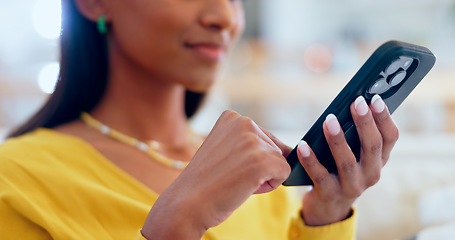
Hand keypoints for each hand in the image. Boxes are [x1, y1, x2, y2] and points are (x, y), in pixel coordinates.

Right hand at [141, 110, 291, 238]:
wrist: (187, 204)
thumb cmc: (206, 182)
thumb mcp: (225, 150)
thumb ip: (249, 143)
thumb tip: (291, 152)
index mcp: (232, 118)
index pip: (263, 138)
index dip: (249, 159)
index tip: (226, 166)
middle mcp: (244, 122)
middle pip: (273, 149)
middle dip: (258, 166)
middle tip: (230, 175)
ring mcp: (254, 141)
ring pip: (280, 161)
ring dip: (263, 176)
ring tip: (236, 180)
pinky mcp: (264, 160)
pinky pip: (284, 172)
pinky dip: (269, 185)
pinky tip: (245, 186)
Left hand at [298, 95, 398, 225]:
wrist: (328, 206)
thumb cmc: (340, 169)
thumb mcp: (355, 153)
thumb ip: (356, 134)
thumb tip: (353, 103)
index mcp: (380, 160)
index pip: (390, 138)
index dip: (384, 118)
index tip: (376, 98)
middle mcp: (371, 174)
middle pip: (371, 146)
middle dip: (365, 122)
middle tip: (356, 102)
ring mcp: (352, 187)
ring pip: (347, 162)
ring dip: (337, 139)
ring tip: (328, 120)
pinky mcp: (330, 194)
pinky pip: (319, 176)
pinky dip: (310, 160)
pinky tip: (302, 145)